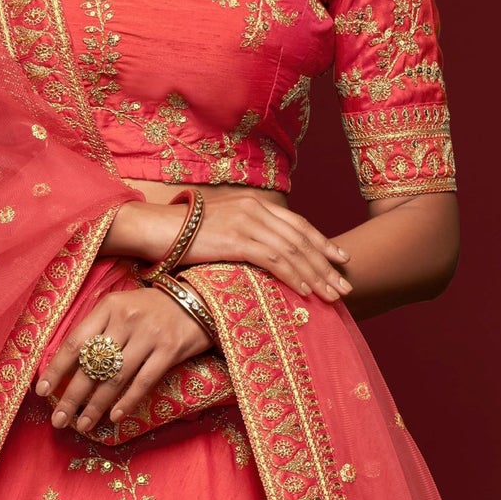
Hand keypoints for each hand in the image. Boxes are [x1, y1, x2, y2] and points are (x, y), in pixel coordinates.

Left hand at [37, 282, 211, 435]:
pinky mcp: (169, 351)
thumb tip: (70, 364)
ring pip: (115, 378)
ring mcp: (149, 336)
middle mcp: (127, 320)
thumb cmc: (152, 308)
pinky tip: (114, 417)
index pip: (75, 342)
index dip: (56, 369)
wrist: (199, 301)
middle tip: (59, 419)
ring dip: (96, 406)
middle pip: (92, 365)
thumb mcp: (122, 306)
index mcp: (109, 307)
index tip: (42, 391)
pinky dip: (127, 402)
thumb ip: (99, 328)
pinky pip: (143, 382)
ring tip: (83, 425)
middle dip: (72, 396)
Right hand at [106, 190, 351, 302]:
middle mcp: (256, 209)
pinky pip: (274, 260)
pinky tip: (306, 291)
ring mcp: (247, 223)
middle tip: (345, 284)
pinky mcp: (237, 239)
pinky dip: (293, 276)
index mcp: (254, 204)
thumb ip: (244, 235)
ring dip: (316, 275)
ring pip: (292, 251)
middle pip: (301, 239)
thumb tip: (258, 255)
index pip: (297, 225)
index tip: (341, 258)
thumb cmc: (182, 233)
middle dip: (326, 264)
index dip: (322, 243)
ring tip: (332, 295)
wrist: (154, 227)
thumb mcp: (220, 228)